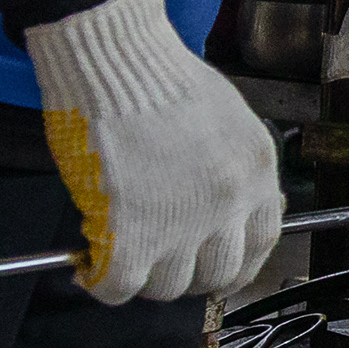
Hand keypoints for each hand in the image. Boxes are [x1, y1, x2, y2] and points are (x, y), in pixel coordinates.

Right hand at [25, 0, 283, 303]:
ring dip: (143, 277)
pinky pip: (117, 287)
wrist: (116, 60)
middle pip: (217, 275)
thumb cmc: (160, 77)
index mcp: (256, 174)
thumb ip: (237, 170)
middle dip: (189, 274)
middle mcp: (228, 205)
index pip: (262, 244)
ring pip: (168, 287)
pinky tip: (86, 263)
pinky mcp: (130, 237)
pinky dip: (98, 281)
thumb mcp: (229, 120)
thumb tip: (231, 210)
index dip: (233, 261)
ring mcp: (181, 226)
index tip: (212, 262)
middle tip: (160, 259)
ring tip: (119, 250)